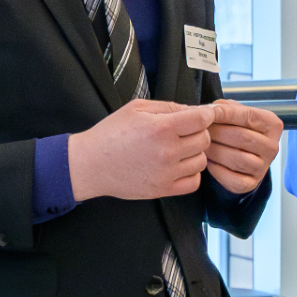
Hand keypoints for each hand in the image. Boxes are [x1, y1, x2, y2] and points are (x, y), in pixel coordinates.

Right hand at [68, 99, 209, 200]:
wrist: (90, 164)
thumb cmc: (111, 133)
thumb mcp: (137, 108)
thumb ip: (169, 106)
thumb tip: (195, 110)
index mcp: (161, 128)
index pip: (202, 119)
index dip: (206, 114)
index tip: (202, 115)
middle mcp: (167, 151)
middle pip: (204, 139)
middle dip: (199, 132)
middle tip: (186, 131)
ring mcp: (166, 173)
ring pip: (202, 161)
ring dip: (195, 153)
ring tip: (179, 149)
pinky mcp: (162, 190)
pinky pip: (194, 182)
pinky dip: (191, 173)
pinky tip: (180, 166)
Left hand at [201, 100, 282, 194]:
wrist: (244, 155)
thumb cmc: (238, 129)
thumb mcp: (236, 113)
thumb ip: (225, 107)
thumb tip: (209, 110)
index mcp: (272, 125)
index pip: (249, 116)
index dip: (225, 113)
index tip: (207, 112)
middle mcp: (272, 147)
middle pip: (241, 137)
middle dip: (216, 132)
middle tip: (199, 130)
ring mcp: (263, 167)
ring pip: (236, 158)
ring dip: (214, 150)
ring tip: (201, 144)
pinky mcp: (250, 183)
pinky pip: (231, 178)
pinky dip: (215, 169)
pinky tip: (208, 160)